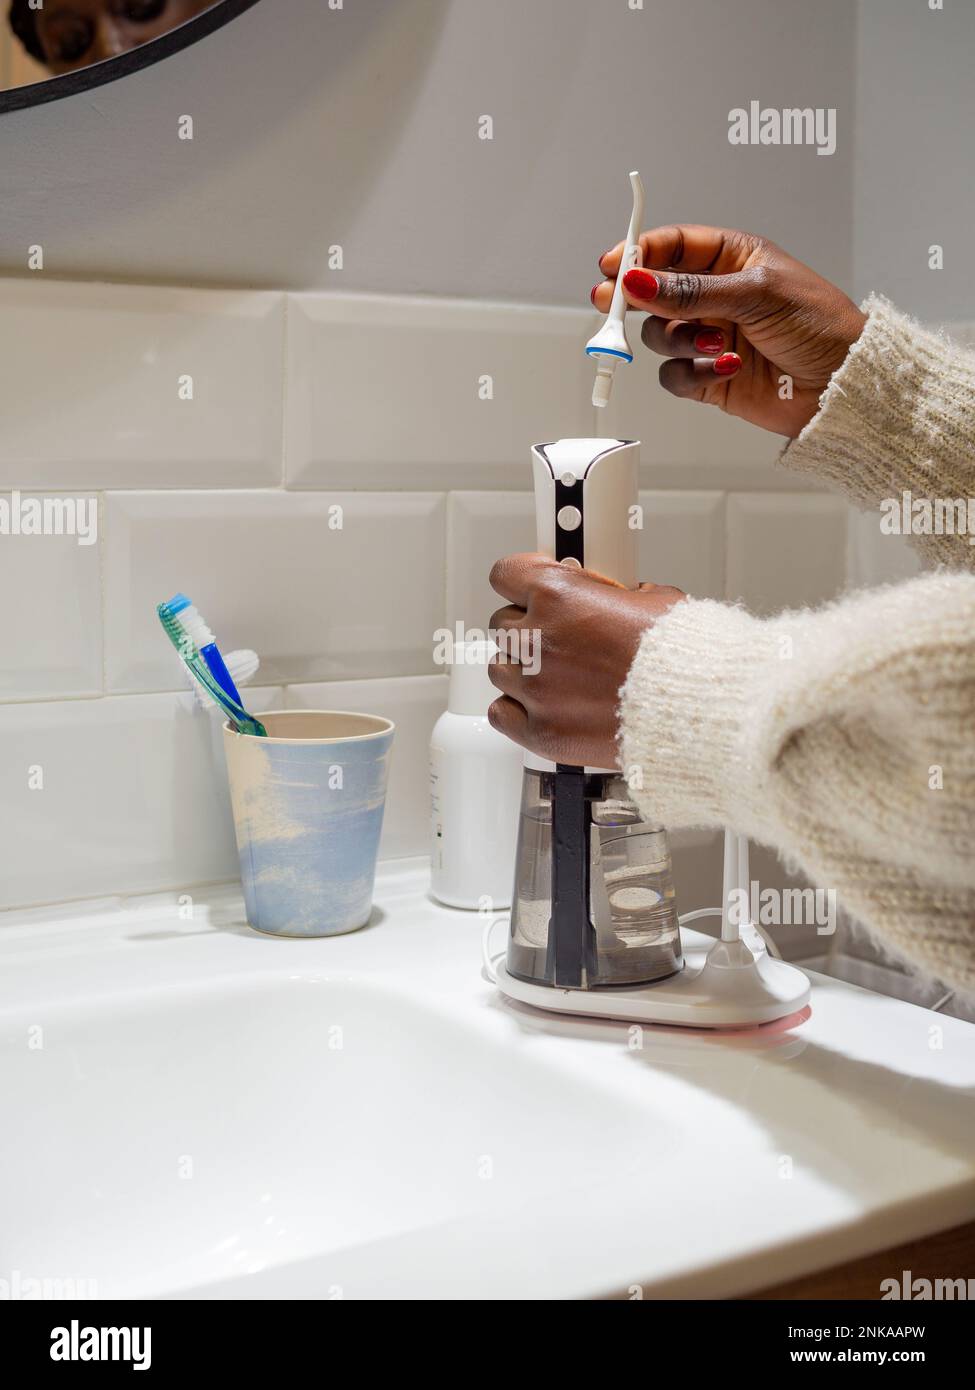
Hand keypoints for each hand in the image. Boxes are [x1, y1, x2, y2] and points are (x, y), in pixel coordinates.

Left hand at [487, 553, 683, 768]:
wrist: (696, 711)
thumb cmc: (682, 658)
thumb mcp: (652, 600)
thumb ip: (611, 594)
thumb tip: (607, 596)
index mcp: (559, 596)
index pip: (505, 576)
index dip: (519, 582)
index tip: (528, 589)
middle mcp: (539, 640)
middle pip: (504, 626)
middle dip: (529, 630)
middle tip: (560, 640)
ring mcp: (536, 688)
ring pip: (501, 669)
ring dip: (524, 670)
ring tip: (559, 677)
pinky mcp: (540, 731)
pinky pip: (501, 713)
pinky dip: (517, 710)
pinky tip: (544, 706)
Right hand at [593, 225, 866, 436]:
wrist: (844, 385)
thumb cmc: (820, 326)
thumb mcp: (756, 294)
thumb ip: (691, 290)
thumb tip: (639, 280)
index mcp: (732, 259)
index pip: (674, 247)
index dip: (640, 252)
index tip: (613, 264)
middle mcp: (716, 296)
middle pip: (654, 291)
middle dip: (633, 298)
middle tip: (610, 302)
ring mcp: (710, 337)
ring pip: (661, 335)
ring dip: (680, 340)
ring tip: (714, 343)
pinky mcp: (709, 376)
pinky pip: (675, 375)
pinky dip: (692, 373)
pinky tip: (724, 367)